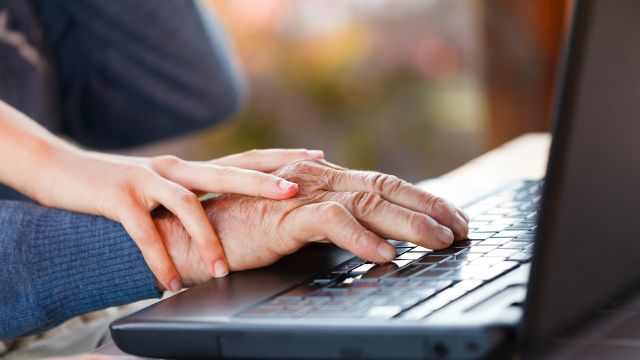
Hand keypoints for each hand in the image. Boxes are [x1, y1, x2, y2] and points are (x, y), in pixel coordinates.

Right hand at [28, 147, 322, 291]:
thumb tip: (230, 217)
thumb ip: (195, 196)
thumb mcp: (164, 188)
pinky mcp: (118, 197)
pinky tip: (168, 283)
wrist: (62, 170)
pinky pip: (143, 232)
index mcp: (189, 168)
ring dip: (206, 240)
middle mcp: (174, 169)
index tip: (316, 156)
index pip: (243, 158)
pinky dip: (157, 259)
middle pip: (227, 170)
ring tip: (221, 271)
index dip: (279, 158)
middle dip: (262, 181)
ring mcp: (146, 180)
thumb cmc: (120, 186)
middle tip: (295, 191)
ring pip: (187, 204)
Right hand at [155, 159, 467, 285]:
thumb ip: (324, 209)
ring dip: (407, 223)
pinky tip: (384, 256)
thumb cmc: (236, 225)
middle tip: (462, 228)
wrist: (187, 229)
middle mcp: (315, 177)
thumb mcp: (291, 216)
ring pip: (366, 202)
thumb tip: (360, 218)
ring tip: (440, 242)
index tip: (453, 217)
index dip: (422, 199)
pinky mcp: (279, 215)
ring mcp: (298, 193)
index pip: (383, 184)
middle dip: (430, 208)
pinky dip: (360, 238)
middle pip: (384, 188)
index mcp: (321, 177)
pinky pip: (328, 222)